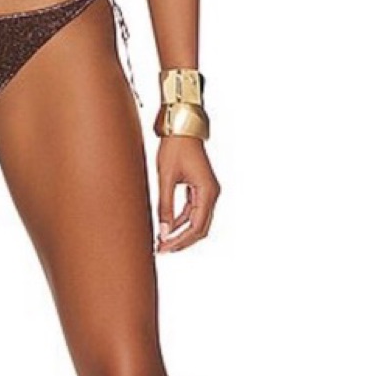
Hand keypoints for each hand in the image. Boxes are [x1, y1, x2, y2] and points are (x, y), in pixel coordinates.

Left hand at [155, 136, 220, 253]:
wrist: (181, 126)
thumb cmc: (174, 146)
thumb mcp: (166, 176)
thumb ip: (165, 205)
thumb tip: (164, 231)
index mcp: (207, 191)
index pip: (196, 226)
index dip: (180, 240)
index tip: (163, 247)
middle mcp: (212, 193)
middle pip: (200, 228)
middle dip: (182, 240)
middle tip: (162, 249)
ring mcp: (207, 190)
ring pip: (197, 220)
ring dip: (181, 232)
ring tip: (162, 241)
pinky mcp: (200, 186)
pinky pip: (193, 210)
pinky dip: (182, 220)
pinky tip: (167, 226)